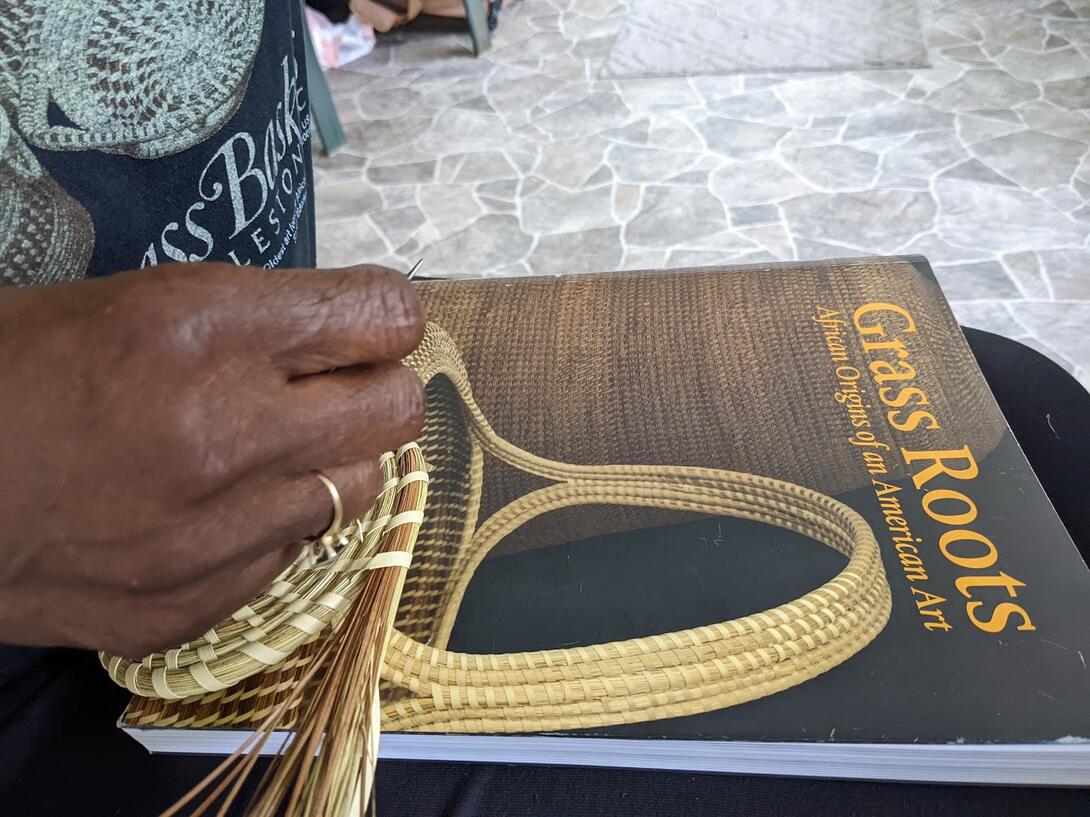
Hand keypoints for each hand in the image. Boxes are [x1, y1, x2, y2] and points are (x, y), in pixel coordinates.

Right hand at [0, 262, 424, 657]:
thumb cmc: (16, 371)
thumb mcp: (134, 302)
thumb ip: (257, 320)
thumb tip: (353, 333)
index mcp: (202, 332)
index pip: (380, 318)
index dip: (386, 317)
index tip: (371, 324)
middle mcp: (224, 433)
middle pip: (395, 408)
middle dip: (376, 389)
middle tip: (334, 385)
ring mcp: (215, 532)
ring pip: (360, 487)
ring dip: (331, 461)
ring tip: (268, 449)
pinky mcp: (196, 601)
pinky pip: (294, 553)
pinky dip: (275, 524)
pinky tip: (219, 507)